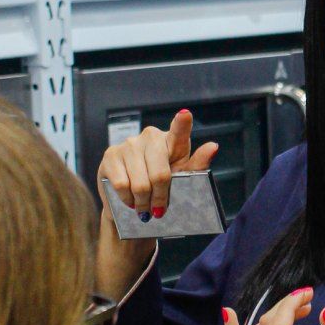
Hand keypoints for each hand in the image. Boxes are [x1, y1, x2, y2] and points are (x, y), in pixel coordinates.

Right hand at [94, 110, 218, 300]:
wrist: (132, 202)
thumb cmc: (162, 186)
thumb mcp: (183, 178)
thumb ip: (197, 165)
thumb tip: (213, 146)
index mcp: (173, 141)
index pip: (179, 131)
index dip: (181, 123)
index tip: (185, 115)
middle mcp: (150, 136)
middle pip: (160, 174)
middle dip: (159, 197)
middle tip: (158, 209)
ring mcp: (129, 143)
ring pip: (140, 183)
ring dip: (142, 202)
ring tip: (144, 206)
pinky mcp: (111, 155)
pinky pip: (121, 184)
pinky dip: (127, 199)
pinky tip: (130, 199)